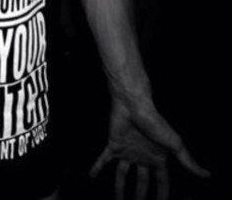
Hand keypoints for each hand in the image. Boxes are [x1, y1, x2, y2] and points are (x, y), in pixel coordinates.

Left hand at [90, 101, 209, 199]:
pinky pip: (103, 159)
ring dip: (119, 188)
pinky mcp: (114, 145)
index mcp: (157, 158)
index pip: (161, 182)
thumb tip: (207, 175)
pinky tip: (91, 176)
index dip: (161, 194)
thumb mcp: (175, 144)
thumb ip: (188, 161)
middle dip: (139, 195)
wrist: (134, 106)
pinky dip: (97, 167)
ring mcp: (127, 152)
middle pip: (141, 182)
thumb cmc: (156, 123)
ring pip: (122, 175)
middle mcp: (142, 157)